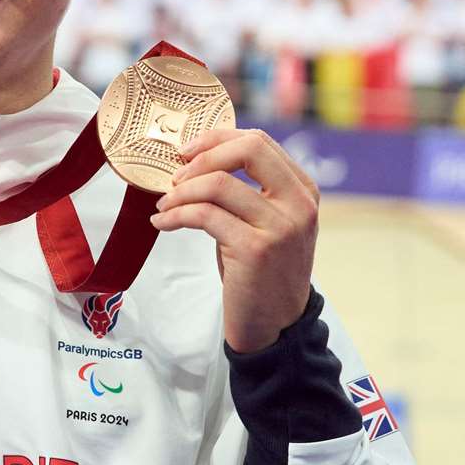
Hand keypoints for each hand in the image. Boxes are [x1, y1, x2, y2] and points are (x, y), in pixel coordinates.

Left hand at [149, 128, 318, 352]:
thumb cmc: (260, 270)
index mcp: (303, 190)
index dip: (216, 140)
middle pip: (248, 149)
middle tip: (174, 176)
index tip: (185, 152)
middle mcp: (298, 204)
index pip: (259, 141)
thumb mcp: (264, 222)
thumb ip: (246, 189)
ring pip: (219, 184)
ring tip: (164, 205)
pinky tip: (162, 223)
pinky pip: (204, 216)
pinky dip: (174, 216)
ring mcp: (280, 226)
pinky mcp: (256, 249)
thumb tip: (194, 159)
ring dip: (180, 192)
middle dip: (202, 156)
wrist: (273, 324)